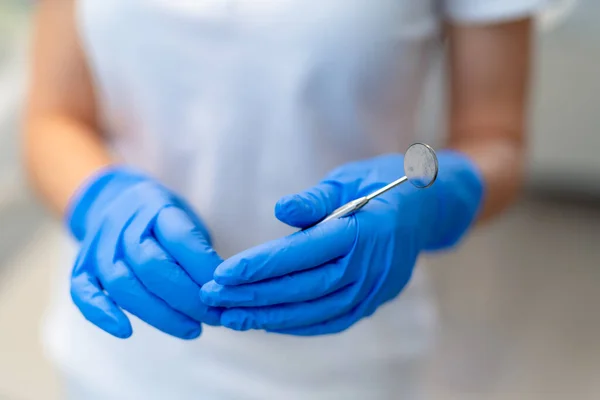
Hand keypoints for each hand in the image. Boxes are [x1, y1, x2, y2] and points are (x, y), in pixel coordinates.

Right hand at [67, 167, 221, 338]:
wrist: (115, 199)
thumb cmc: (161, 218)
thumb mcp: (185, 217)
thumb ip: (198, 248)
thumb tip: (223, 289)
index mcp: (156, 207)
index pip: (181, 239)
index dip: (205, 269)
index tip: (226, 291)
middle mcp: (124, 225)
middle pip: (152, 266)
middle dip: (188, 299)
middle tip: (214, 317)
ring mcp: (99, 246)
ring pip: (123, 285)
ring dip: (159, 314)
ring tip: (192, 330)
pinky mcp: (81, 265)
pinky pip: (83, 291)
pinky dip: (101, 313)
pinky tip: (125, 331)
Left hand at [201, 152, 483, 335]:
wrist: (427, 207)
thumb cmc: (382, 184)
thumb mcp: (349, 178)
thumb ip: (316, 199)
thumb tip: (280, 210)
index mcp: (363, 229)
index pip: (303, 253)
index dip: (261, 266)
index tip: (222, 274)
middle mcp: (370, 265)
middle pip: (304, 288)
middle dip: (255, 296)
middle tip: (213, 299)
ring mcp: (374, 288)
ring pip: (316, 311)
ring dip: (270, 317)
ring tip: (231, 317)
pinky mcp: (374, 300)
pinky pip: (333, 319)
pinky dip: (298, 324)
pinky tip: (268, 322)